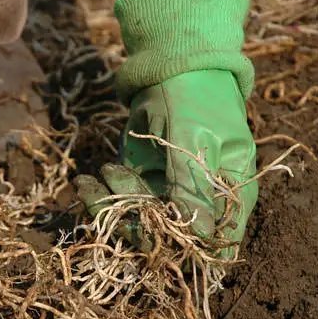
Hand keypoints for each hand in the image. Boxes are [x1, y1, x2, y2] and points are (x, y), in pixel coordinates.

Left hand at [76, 0, 257, 250]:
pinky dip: (101, 198)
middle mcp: (203, 205)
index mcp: (231, 197)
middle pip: (170, 240)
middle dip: (134, 222)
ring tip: (94, 180)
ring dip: (112, 208)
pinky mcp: (144, 186)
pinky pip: (121, 206)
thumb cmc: (197, 97)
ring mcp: (171, 197)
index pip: (213, 246)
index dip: (183, 253)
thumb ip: (192, 187)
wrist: (174, 65)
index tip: (149, 236)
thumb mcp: (194, 139)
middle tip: (110, 187)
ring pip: (139, 226)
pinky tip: (86, 181)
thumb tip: (197, 238)